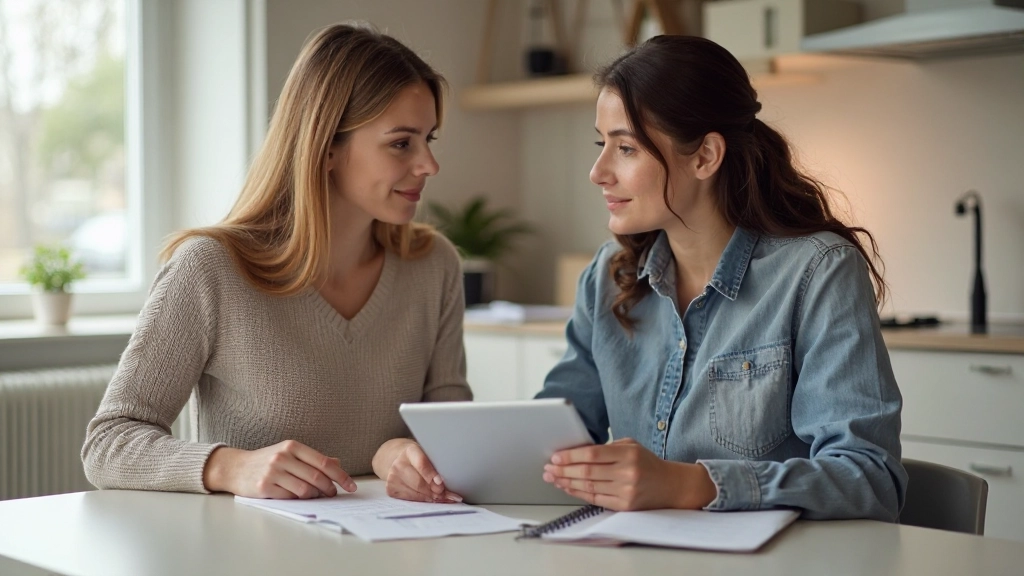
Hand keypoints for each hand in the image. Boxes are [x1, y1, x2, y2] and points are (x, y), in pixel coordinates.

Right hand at [203, 440, 356, 498]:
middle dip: (330, 488)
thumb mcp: (289, 453)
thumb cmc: (267, 461)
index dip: (341, 475)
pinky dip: (300, 500)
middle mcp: (283, 457)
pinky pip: (290, 498)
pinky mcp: (264, 487)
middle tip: (334, 494)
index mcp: (292, 446)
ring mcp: (273, 472)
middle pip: (317, 477)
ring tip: (317, 496)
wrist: (235, 467)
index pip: (323, 462)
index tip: (351, 486)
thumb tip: (337, 464)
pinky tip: (300, 498)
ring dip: (315, 496)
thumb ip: (312, 459)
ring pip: (305, 489)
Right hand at [373, 438, 461, 502]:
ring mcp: (393, 477)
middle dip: (434, 490)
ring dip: (431, 498)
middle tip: (446, 494)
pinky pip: (410, 499)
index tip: (441, 482)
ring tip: (443, 498)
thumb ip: (437, 465)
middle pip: (419, 482)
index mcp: (410, 451)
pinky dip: (423, 501)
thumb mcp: (428, 455)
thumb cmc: (420, 459)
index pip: (421, 463)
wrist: (399, 460)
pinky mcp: (391, 489)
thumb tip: (450, 484)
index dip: (431, 474)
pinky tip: (431, 499)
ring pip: (416, 493)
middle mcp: (398, 463)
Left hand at [542, 438, 716, 510]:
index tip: (555, 456)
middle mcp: (627, 473)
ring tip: (553, 478)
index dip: (570, 456)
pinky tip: (567, 488)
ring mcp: (626, 491)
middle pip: (587, 472)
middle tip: (548, 468)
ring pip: (588, 486)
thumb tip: (576, 451)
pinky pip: (595, 499)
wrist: (672, 486)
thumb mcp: (631, 446)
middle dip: (563, 470)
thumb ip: (606, 448)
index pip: (592, 454)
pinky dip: (578, 493)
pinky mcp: (625, 506)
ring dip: (566, 482)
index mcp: (628, 454)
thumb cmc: (648, 463)